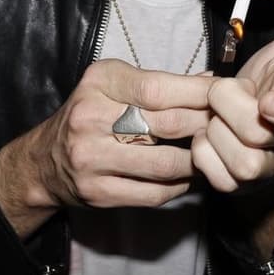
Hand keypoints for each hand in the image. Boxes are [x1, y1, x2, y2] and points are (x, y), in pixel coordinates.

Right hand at [0, 59, 212, 225]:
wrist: (45, 162)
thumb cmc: (90, 114)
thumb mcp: (114, 84)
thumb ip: (159, 83)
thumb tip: (212, 81)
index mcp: (98, 83)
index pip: (158, 88)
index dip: (198, 94)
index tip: (225, 96)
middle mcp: (91, 118)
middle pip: (167, 124)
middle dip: (205, 126)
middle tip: (228, 127)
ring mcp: (92, 159)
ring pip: (166, 163)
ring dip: (198, 160)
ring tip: (212, 153)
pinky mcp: (98, 193)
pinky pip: (156, 193)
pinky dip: (181, 185)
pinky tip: (189, 175)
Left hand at [191, 11, 273, 191]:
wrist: (244, 108)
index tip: (269, 100)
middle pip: (256, 135)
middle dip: (231, 104)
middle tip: (230, 90)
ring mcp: (264, 173)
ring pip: (234, 156)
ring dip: (216, 126)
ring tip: (223, 114)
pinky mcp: (234, 185)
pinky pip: (208, 166)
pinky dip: (202, 145)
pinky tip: (213, 132)